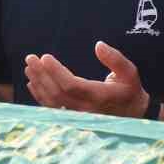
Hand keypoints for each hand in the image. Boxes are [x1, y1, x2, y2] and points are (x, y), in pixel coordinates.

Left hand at [24, 41, 149, 117]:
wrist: (133, 115)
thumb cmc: (129, 90)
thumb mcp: (129, 72)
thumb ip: (115, 59)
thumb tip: (98, 45)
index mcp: (99, 96)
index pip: (71, 85)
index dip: (55, 71)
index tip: (45, 57)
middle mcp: (86, 109)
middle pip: (57, 94)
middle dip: (41, 75)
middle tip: (30, 58)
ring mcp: (79, 116)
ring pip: (52, 102)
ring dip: (38, 84)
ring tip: (29, 67)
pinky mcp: (74, 118)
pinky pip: (53, 109)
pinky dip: (40, 96)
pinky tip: (33, 83)